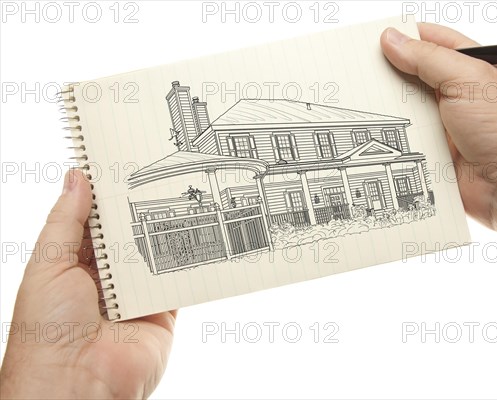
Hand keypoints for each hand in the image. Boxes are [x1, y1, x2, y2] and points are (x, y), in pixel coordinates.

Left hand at [0, 170, 176, 398]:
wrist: (77, 385)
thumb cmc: (47, 330)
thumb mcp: (49, 264)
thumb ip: (67, 221)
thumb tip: (76, 178)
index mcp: (72, 267)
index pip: (94, 223)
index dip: (106, 197)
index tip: (121, 167)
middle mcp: (105, 280)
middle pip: (128, 236)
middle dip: (139, 210)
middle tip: (159, 175)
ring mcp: (135, 296)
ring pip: (155, 254)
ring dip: (165, 232)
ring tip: (182, 196)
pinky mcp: (161, 312)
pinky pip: (177, 282)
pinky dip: (187, 263)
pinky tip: (197, 235)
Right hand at [380, 23, 496, 310]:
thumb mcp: (469, 80)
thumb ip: (428, 59)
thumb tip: (392, 41)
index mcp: (468, 68)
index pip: (429, 42)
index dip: (402, 38)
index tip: (372, 41)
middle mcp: (454, 94)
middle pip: (410, 77)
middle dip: (385, 76)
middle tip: (355, 74)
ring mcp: (443, 125)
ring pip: (403, 112)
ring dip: (386, 111)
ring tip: (357, 104)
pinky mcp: (434, 154)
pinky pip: (405, 143)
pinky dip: (390, 141)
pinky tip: (370, 138)